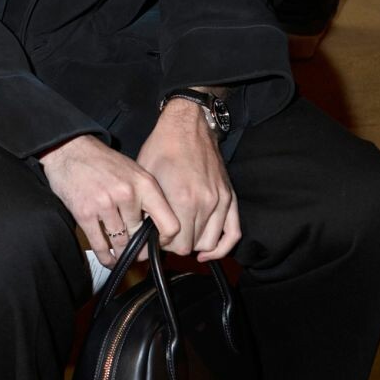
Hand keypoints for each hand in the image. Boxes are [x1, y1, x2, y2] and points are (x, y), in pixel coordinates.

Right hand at [39, 133, 179, 269]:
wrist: (69, 149)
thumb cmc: (102, 161)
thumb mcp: (133, 172)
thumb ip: (146, 197)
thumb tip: (155, 227)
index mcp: (145, 184)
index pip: (169, 224)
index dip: (165, 239)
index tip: (158, 242)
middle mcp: (127, 194)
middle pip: (141, 236)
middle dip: (139, 247)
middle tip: (137, 253)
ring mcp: (105, 204)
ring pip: (121, 243)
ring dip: (122, 253)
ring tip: (123, 256)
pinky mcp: (85, 213)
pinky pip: (100, 245)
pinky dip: (106, 257)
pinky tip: (109, 259)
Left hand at [135, 98, 239, 260]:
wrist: (187, 126)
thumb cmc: (162, 149)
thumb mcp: (146, 179)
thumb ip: (149, 210)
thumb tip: (146, 236)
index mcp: (182, 199)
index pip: (175, 244)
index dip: (162, 243)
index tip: (155, 234)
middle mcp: (204, 203)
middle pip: (191, 246)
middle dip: (176, 245)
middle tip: (165, 234)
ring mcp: (220, 201)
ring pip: (209, 243)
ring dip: (194, 244)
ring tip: (181, 235)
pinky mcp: (230, 198)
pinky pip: (233, 233)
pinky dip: (221, 247)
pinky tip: (207, 253)